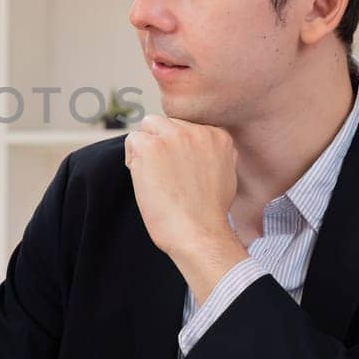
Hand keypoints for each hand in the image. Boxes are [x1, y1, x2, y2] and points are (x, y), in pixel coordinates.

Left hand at [123, 114, 247, 301]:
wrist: (200, 234)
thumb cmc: (209, 215)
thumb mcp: (225, 175)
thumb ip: (212, 155)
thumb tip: (193, 151)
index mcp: (219, 136)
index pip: (187, 127)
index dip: (179, 149)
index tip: (180, 171)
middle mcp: (198, 131)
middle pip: (167, 124)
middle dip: (162, 145)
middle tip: (165, 176)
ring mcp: (174, 136)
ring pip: (148, 126)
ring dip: (146, 148)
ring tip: (154, 176)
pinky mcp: (151, 147)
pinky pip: (132, 140)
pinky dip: (132, 159)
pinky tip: (143, 179)